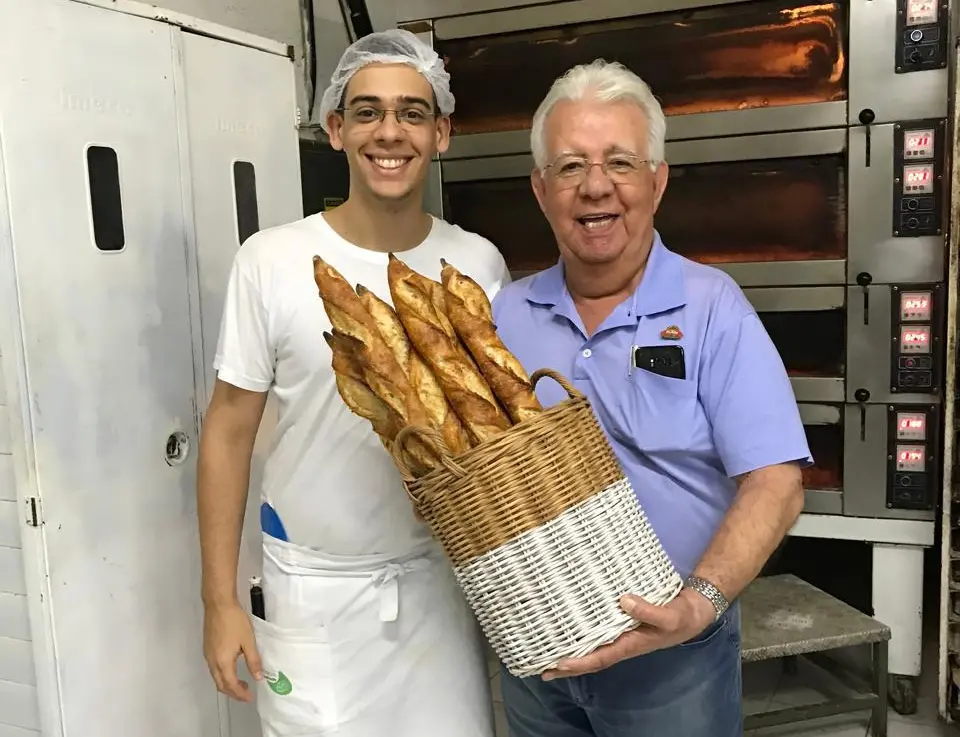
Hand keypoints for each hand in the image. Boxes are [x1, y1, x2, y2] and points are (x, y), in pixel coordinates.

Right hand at [203, 600, 262, 701]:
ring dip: (227, 683)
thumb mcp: (248, 641)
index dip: (240, 694)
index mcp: (223, 662)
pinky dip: (222, 674)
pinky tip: (232, 668)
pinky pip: (213, 668)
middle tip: (246, 693)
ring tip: (241, 683)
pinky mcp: (207, 648)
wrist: (219, 604)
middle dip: (233, 692)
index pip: (231, 685)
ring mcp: (208, 655)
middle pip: (220, 684)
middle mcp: (212, 661)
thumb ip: (253, 661)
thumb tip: (258, 677)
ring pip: (216, 677)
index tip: (249, 697)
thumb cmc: (234, 621)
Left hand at [541, 588, 716, 679]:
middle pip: (590, 658)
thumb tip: (623, 601)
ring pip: (592, 646)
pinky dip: (582, 633)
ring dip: (571, 650)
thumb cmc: (680, 617)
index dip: (579, 662)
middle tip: (541, 666)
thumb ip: (648, 611)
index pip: (600, 658)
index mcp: (630, 645)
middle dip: (567, 665)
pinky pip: (598, 631)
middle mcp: (622, 643)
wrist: (692, 611)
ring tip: (547, 650)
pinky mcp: (622, 622)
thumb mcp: (668, 616)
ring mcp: (621, 634)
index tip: (558, 663)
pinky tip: (570, 628)